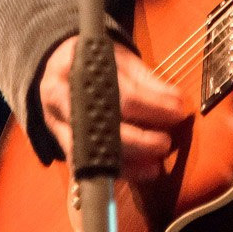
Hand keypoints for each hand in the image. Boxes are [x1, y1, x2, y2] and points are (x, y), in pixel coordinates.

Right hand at [37, 36, 192, 182]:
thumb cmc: (93, 62)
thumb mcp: (118, 59)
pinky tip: (140, 172)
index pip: (123, 94)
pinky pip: (89, 165)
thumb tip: (176, 101)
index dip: (154, 105)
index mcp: (79, 68)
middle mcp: (62, 97)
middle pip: (106, 126)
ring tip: (157, 164)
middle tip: (166, 143)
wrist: (54, 65)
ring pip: (93, 151)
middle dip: (142, 140)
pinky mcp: (61, 143)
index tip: (178, 111)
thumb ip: (146, 80)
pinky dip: (117, 172)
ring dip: (129, 161)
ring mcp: (58, 123)